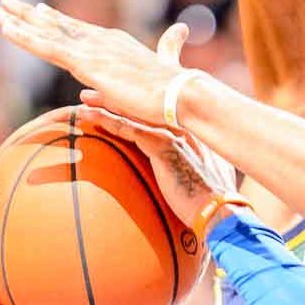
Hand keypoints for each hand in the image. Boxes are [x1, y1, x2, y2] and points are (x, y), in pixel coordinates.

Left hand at [0, 0, 180, 125]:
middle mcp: (100, 40)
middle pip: (58, 24)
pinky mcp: (85, 64)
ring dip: (18, 21)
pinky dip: (26, 37)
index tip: (38, 10)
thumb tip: (180, 29)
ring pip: (46, 32)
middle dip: (29, 14)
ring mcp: (91, 51)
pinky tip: (7, 29)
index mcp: (116, 43)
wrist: (179, 95)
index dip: (56, 19)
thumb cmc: (176, 88)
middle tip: (5, 2)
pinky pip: (47, 48)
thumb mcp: (167, 64)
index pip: (79, 29)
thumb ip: (168, 46)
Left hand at [76, 106, 239, 238]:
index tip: (122, 103)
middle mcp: (184, 130)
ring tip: (86, 97)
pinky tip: (89, 113)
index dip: (139, 108)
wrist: (219, 212)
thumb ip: (191, 171)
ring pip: (135, 113)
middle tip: (95, 93)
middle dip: (120, 99)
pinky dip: (108, 120)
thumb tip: (185, 181)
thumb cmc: (211, 203)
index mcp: (193, 136)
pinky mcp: (164, 146)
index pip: (161, 116)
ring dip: (108, 103)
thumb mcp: (202, 180)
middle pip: (145, 109)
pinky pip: (129, 129)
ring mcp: (175, 136)